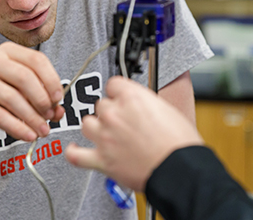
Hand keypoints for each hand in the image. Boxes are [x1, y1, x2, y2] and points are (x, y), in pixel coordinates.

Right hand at [0, 42, 64, 140]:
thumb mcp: (19, 90)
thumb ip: (40, 97)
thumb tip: (59, 112)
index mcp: (7, 51)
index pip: (36, 60)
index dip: (52, 80)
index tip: (58, 99)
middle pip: (25, 78)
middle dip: (42, 100)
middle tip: (50, 117)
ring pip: (12, 98)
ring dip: (32, 118)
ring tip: (42, 131)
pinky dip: (17, 127)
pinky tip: (28, 135)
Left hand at [65, 76, 203, 190]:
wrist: (179, 168)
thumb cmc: (179, 143)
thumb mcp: (166, 109)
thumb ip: (145, 104)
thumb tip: (140, 106)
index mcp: (132, 97)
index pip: (113, 84)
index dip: (118, 92)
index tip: (121, 98)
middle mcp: (114, 114)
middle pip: (101, 105)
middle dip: (111, 113)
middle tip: (124, 123)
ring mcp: (105, 137)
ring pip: (87, 124)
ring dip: (96, 128)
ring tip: (106, 133)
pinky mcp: (102, 160)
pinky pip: (75, 155)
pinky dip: (73, 152)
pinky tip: (75, 149)